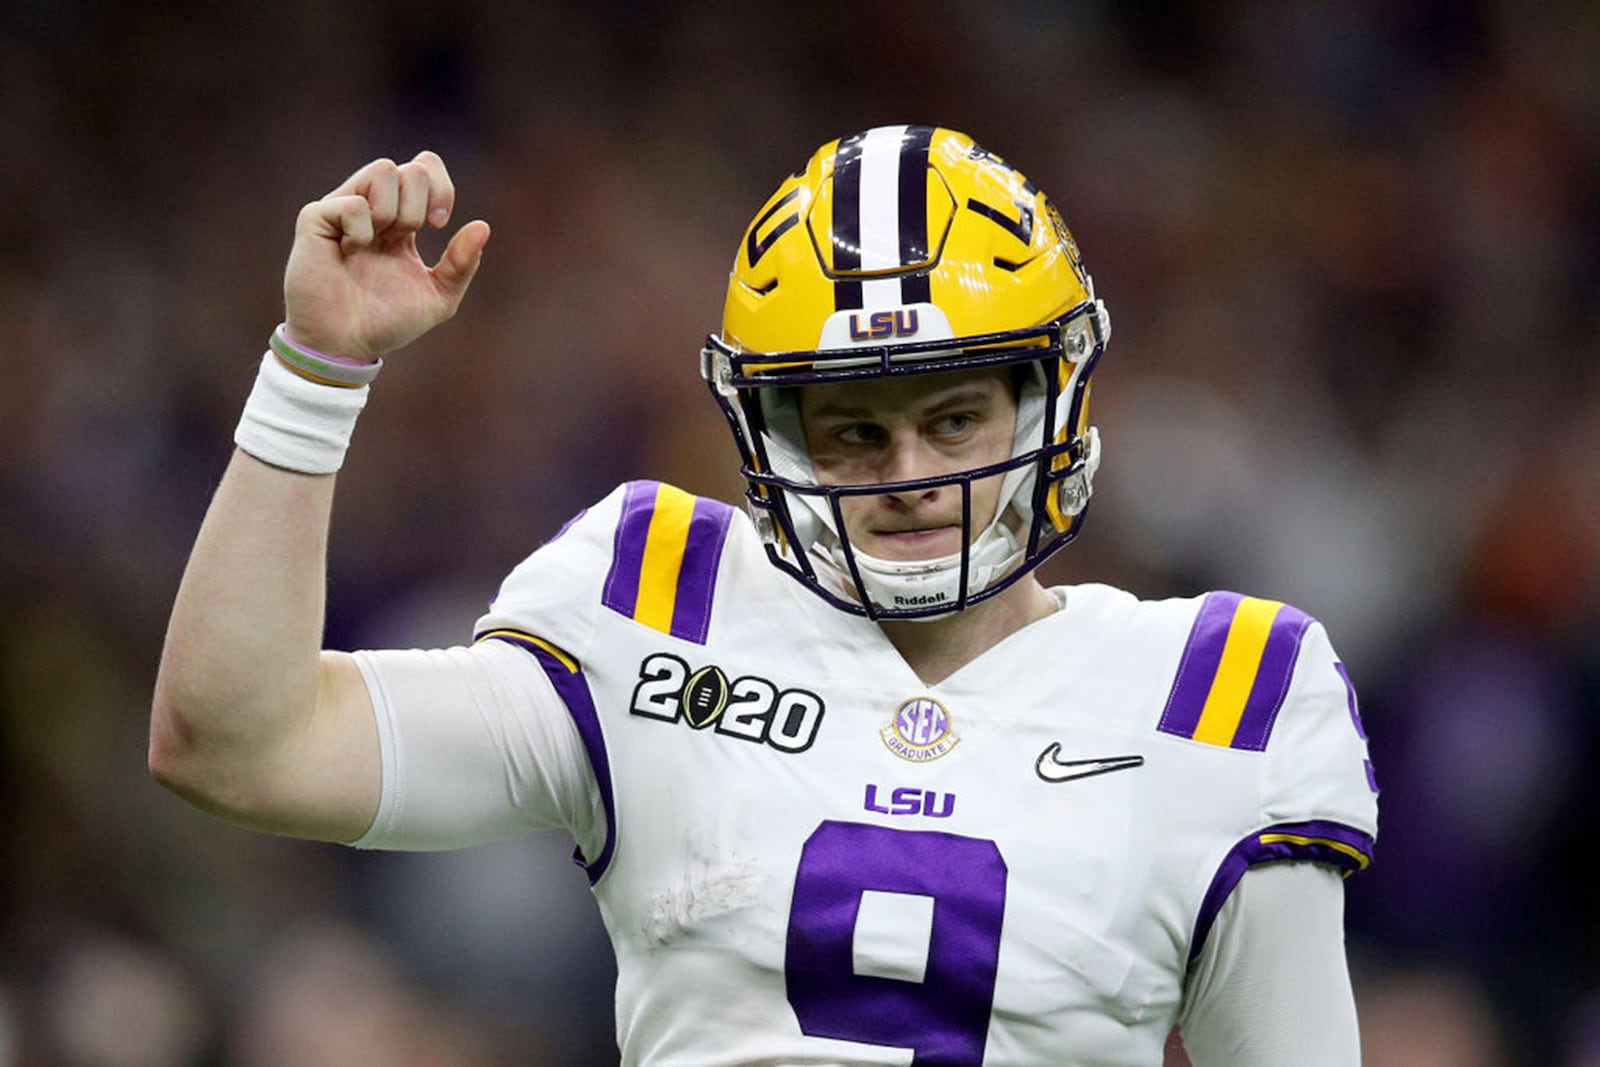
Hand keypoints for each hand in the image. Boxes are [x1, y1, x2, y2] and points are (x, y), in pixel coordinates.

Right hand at [283, 151, 490, 360]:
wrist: (346, 345)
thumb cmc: (387, 323)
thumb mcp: (438, 298)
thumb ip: (462, 264)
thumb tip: (483, 226)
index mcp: (401, 220)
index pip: (424, 168)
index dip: (441, 186)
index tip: (438, 225)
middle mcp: (373, 208)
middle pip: (409, 168)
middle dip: (419, 203)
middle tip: (407, 236)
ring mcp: (343, 210)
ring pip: (382, 170)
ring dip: (393, 210)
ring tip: (379, 242)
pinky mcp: (316, 219)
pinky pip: (352, 202)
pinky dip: (362, 228)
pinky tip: (351, 251)